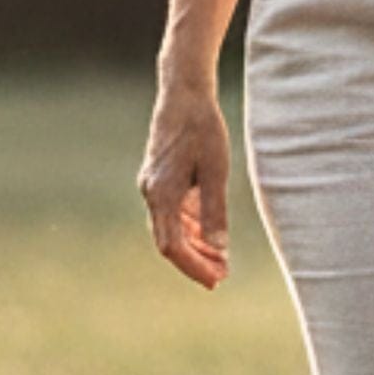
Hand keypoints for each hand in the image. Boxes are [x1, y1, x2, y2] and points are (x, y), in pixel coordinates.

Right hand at [138, 78, 231, 288]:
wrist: (184, 94)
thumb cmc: (203, 129)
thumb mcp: (216, 171)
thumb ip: (215, 211)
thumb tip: (219, 248)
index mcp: (162, 194)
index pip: (172, 246)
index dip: (193, 266)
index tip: (215, 280)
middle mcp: (152, 193)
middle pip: (169, 241)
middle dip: (195, 261)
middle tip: (221, 276)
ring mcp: (154, 185)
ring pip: (171, 227)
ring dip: (195, 245)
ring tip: (221, 260)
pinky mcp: (161, 177)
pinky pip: (173, 212)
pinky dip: (191, 226)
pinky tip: (211, 234)